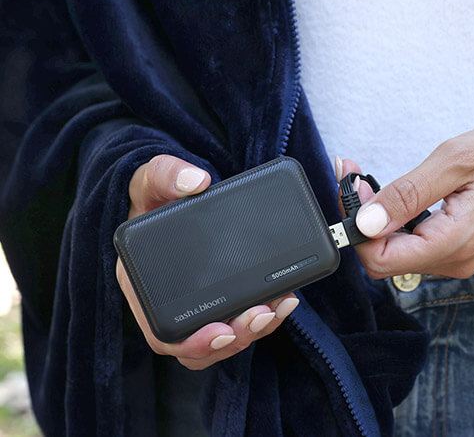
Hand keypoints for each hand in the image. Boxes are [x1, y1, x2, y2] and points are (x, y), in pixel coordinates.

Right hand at [115, 155, 298, 369]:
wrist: (173, 195)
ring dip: (254, 330)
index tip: (221, 331)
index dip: (192, 342)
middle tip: (261, 315)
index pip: (164, 332)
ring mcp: (199, 302)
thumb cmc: (156, 196)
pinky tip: (285, 297)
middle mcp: (171, 302)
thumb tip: (195, 181)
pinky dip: (265, 315)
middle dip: (234, 337)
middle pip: (201, 343)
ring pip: (225, 337)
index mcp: (145, 286)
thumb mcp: (151, 180)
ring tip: (278, 306)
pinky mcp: (222, 295)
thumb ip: (165, 175)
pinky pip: (241, 319)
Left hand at [337, 120, 473, 278]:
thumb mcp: (453, 162)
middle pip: (383, 259)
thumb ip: (406, 195)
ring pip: (393, 251)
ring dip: (373, 219)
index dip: (357, 228)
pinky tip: (387, 197)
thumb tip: (365, 222)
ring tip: (364, 182)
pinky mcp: (453, 247)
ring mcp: (454, 256)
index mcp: (454, 243)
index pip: (380, 260)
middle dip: (360, 221)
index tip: (351, 191)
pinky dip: (391, 221)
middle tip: (352, 179)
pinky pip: (409, 244)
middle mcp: (453, 260)